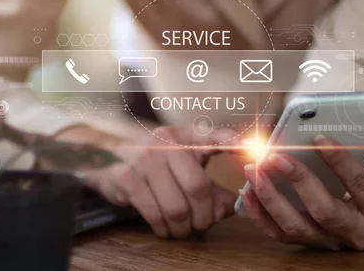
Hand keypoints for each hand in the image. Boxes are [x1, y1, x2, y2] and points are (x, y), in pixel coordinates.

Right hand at [81, 126, 239, 238]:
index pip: (212, 136)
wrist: (112, 161)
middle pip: (198, 188)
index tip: (251, 149)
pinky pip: (155, 214)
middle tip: (202, 224)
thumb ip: (214, 188)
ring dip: (184, 227)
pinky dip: (164, 227)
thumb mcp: (187, 167)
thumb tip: (234, 206)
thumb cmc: (160, 166)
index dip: (231, 141)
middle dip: (204, 215)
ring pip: (177, 207)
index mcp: (185, 136)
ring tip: (182, 228)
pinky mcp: (127, 178)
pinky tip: (165, 226)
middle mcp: (165, 142)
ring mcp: (144, 159)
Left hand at [239, 132, 363, 249]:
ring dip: (270, 197)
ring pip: (295, 226)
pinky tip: (246, 190)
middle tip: (276, 155)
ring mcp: (328, 239)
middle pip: (324, 211)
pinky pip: (277, 232)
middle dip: (298, 180)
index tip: (318, 139)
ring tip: (254, 169)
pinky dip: (258, 213)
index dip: (339, 162)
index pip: (358, 186)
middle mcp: (356, 231)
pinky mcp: (306, 240)